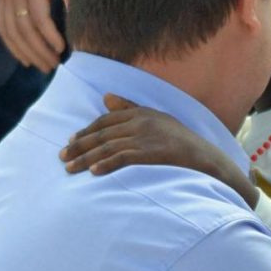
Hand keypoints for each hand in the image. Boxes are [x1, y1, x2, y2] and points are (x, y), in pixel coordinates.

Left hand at [0, 0, 63, 71]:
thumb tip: (43, 22)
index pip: (4, 28)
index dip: (14, 47)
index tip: (26, 61)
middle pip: (16, 34)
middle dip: (30, 54)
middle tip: (45, 68)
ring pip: (27, 31)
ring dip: (41, 50)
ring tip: (54, 62)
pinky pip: (40, 20)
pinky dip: (49, 36)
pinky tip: (59, 46)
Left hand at [61, 94, 254, 201]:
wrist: (207, 159)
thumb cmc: (182, 143)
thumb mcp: (157, 119)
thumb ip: (130, 108)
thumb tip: (105, 97)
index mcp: (142, 113)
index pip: (106, 120)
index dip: (86, 131)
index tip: (71, 141)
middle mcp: (141, 122)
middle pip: (102, 133)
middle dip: (80, 146)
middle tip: (62, 157)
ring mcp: (146, 137)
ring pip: (107, 147)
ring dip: (86, 159)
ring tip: (70, 169)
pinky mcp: (151, 153)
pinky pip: (122, 158)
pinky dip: (106, 165)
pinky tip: (94, 172)